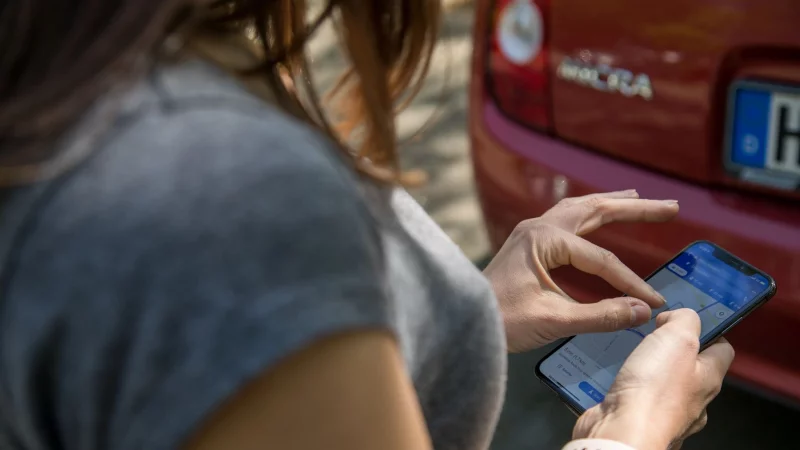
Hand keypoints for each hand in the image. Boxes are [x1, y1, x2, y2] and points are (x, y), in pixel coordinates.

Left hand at [483, 190, 677, 351]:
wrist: (464, 320)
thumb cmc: (502, 321)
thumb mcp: (554, 320)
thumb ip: (601, 316)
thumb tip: (643, 312)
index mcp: (544, 240)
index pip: (601, 259)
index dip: (630, 281)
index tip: (654, 302)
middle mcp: (538, 227)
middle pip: (596, 210)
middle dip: (635, 209)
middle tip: (672, 207)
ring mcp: (531, 232)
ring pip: (579, 208)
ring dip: (611, 203)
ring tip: (638, 198)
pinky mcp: (528, 242)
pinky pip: (566, 218)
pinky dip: (589, 213)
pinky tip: (597, 214)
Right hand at [572, 309, 734, 449]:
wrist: (622, 432)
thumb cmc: (654, 391)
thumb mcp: (677, 337)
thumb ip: (684, 319)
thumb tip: (677, 317)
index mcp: (709, 379)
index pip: (723, 349)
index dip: (709, 330)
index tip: (689, 318)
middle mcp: (693, 400)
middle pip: (691, 367)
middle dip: (672, 349)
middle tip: (652, 334)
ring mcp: (666, 414)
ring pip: (662, 384)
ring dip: (646, 368)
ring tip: (628, 353)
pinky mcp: (639, 420)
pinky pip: (636, 397)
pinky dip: (627, 386)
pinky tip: (615, 376)